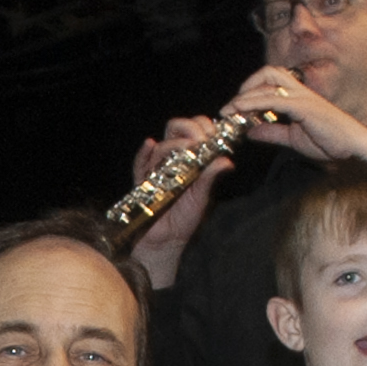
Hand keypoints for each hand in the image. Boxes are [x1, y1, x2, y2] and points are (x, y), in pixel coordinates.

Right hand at [125, 115, 236, 281]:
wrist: (167, 240)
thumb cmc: (185, 218)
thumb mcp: (202, 196)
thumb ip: (211, 176)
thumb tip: (226, 161)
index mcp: (187, 159)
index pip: (192, 131)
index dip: (201, 125)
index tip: (211, 132)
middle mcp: (170, 160)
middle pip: (173, 130)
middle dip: (188, 128)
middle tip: (200, 138)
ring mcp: (155, 170)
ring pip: (161, 147)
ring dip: (175, 143)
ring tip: (188, 147)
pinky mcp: (142, 183)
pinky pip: (139, 164)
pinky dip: (143, 153)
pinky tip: (150, 144)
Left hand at [224, 66, 366, 165]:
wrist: (352, 147)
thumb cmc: (330, 142)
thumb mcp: (292, 138)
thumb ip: (272, 132)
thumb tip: (251, 131)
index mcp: (298, 97)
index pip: (271, 81)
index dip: (251, 90)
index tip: (236, 108)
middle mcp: (300, 92)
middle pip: (269, 73)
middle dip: (247, 85)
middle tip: (232, 106)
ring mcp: (302, 97)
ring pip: (268, 84)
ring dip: (245, 95)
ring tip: (230, 110)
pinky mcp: (304, 106)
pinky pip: (274, 100)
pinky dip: (254, 103)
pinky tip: (241, 110)